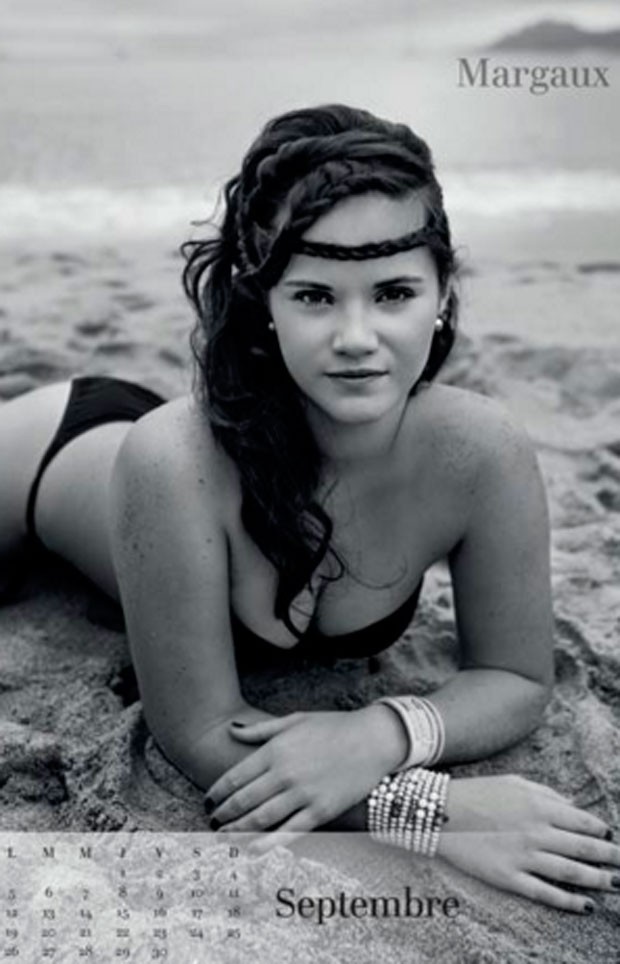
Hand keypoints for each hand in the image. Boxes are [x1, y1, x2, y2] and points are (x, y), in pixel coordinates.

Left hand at [204, 710, 389, 850]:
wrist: (372, 739)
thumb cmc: (333, 727)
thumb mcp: (294, 720)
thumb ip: (260, 730)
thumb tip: (230, 730)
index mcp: (276, 749)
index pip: (236, 777)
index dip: (217, 792)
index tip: (208, 801)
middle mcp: (285, 773)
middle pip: (244, 801)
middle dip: (224, 814)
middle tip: (212, 822)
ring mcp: (303, 794)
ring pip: (261, 819)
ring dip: (238, 831)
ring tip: (225, 837)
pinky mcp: (321, 811)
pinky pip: (288, 832)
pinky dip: (268, 844)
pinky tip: (253, 849)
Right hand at [438, 775, 619, 912]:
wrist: (440, 812)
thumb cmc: (478, 793)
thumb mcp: (514, 782)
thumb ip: (547, 793)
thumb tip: (573, 807)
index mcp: (539, 805)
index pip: (583, 821)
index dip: (602, 832)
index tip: (611, 838)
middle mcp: (537, 831)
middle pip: (584, 849)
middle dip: (609, 858)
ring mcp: (523, 856)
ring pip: (571, 872)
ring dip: (598, 880)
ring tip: (614, 884)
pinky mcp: (509, 877)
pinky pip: (546, 893)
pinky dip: (569, 902)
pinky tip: (586, 906)